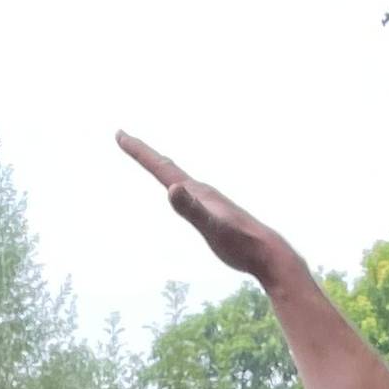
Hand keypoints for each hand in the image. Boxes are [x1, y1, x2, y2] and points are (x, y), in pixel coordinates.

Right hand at [117, 131, 298, 285]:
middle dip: (145, 153)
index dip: (139, 151)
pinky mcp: (215, 214)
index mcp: (197, 191)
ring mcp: (209, 202)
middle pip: (167, 166)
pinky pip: (189, 193)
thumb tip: (172, 188)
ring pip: (179, 178)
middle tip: (125, 138)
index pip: (161, 167)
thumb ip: (192, 209)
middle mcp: (202, 191)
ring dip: (161, 167)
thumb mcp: (212, 228)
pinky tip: (181, 192)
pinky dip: (177, 186)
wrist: (268, 254)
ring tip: (151, 160)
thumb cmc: (240, 244)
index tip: (120, 134)